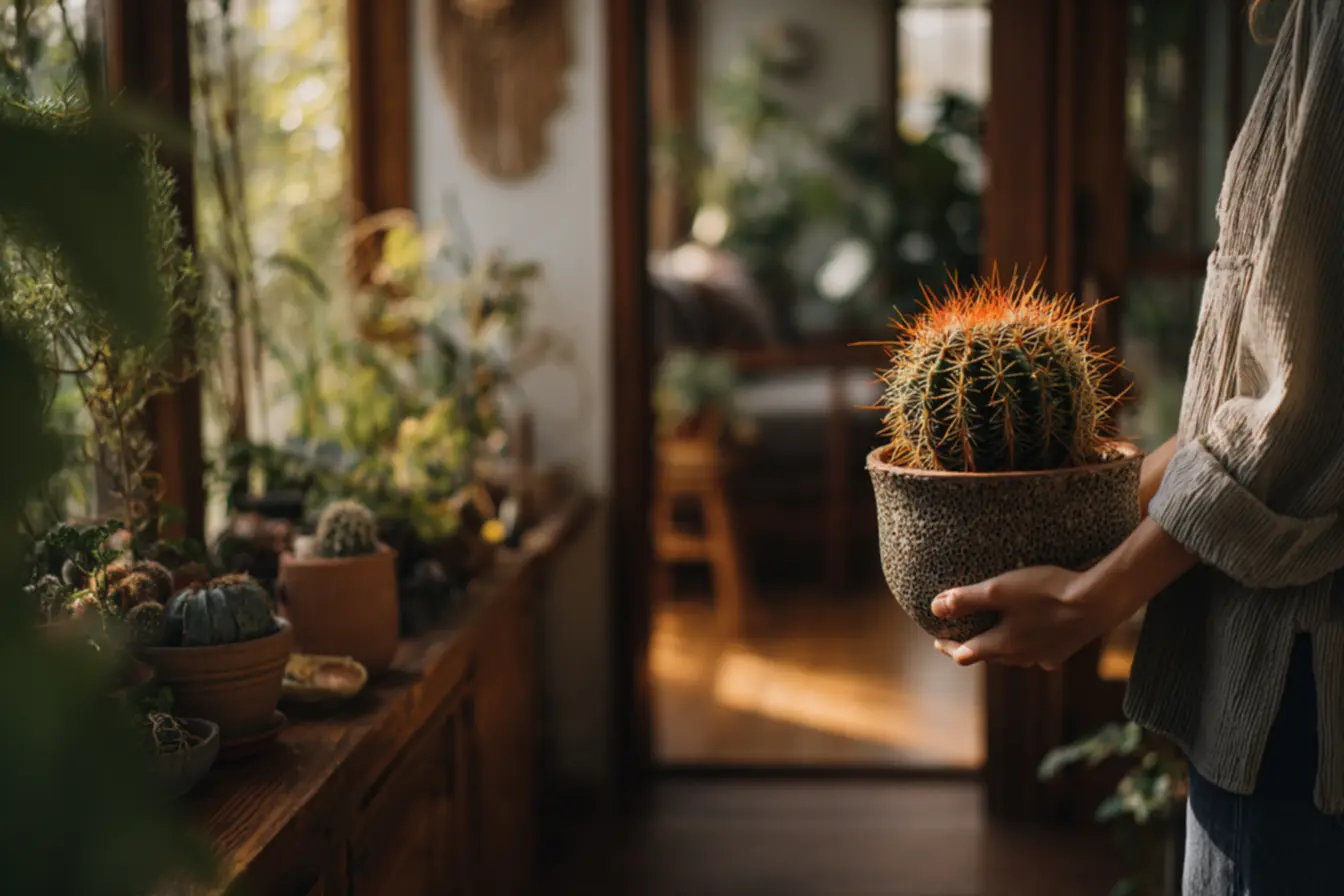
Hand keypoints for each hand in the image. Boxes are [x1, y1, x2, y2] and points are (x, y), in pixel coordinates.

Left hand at [929, 565, 1115, 669]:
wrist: (1098, 601)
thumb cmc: (1046, 591)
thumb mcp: (1000, 589)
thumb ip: (966, 599)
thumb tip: (934, 608)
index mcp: (1003, 646)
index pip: (964, 654)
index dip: (948, 647)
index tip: (936, 641)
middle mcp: (1022, 658)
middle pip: (988, 657)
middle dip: (971, 648)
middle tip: (958, 641)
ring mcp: (1044, 657)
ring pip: (1013, 658)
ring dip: (998, 649)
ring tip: (991, 638)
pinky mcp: (1063, 651)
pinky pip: (1037, 654)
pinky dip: (1027, 647)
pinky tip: (1032, 638)